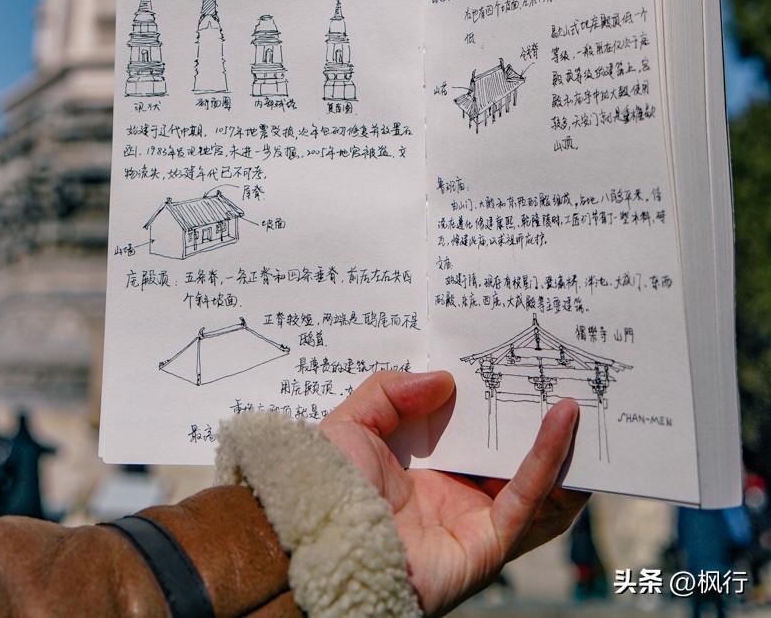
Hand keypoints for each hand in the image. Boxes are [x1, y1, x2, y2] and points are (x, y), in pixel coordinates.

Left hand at [321, 371, 587, 616]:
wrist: (323, 544)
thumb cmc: (328, 490)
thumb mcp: (351, 426)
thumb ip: (390, 393)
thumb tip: (445, 379)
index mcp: (422, 471)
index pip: (469, 430)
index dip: (491, 398)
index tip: (511, 358)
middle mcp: (454, 496)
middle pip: (509, 455)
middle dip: (535, 418)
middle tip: (562, 372)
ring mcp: (475, 520)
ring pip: (534, 480)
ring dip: (559, 441)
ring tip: (579, 394)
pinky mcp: (490, 542)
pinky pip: (528, 496)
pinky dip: (549, 457)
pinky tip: (562, 417)